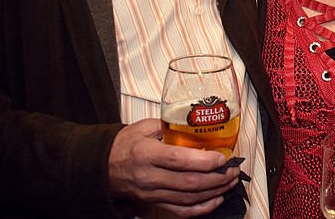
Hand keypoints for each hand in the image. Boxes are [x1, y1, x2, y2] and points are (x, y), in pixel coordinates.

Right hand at [108, 119, 239, 217]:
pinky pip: (181, 211)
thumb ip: (169, 126)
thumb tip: (195, 124)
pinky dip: (201, 208)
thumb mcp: (143, 127)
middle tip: (234, 169)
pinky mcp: (154, 204)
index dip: (204, 161)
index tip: (222, 157)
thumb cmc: (124, 145)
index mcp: (147, 154)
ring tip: (230, 181)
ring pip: (189, 198)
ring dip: (214, 192)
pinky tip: (216, 199)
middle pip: (189, 183)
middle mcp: (150, 177)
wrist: (101, 168)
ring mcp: (152, 194)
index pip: (179, 160)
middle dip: (217, 178)